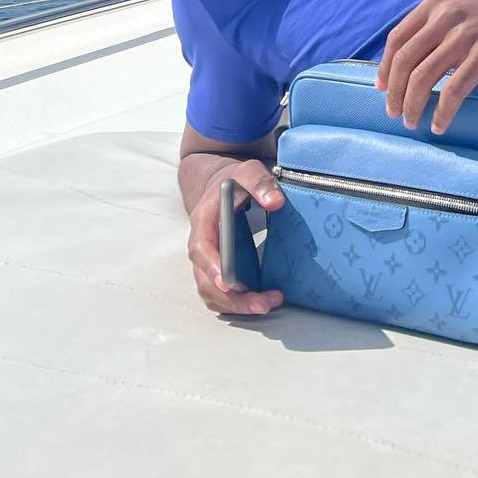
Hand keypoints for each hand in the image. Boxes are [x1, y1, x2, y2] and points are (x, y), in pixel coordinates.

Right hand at [187, 159, 285, 315]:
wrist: (220, 184)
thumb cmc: (232, 181)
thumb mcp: (247, 172)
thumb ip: (260, 182)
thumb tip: (276, 202)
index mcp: (203, 223)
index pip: (201, 250)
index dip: (213, 268)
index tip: (228, 282)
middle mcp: (201, 247)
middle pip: (207, 281)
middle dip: (233, 298)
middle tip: (263, 304)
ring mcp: (207, 262)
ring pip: (213, 293)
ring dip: (237, 305)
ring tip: (267, 304)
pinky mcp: (217, 269)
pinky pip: (220, 294)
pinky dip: (237, 303)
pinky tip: (260, 301)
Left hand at [378, 0, 477, 133]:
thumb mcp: (465, 3)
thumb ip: (440, 22)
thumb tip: (417, 58)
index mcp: (437, 1)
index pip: (398, 38)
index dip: (384, 67)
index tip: (381, 87)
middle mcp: (446, 15)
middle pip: (404, 60)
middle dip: (393, 92)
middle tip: (393, 112)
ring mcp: (466, 34)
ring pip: (423, 77)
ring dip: (412, 105)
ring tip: (412, 121)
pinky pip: (454, 90)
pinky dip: (442, 112)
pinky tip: (439, 124)